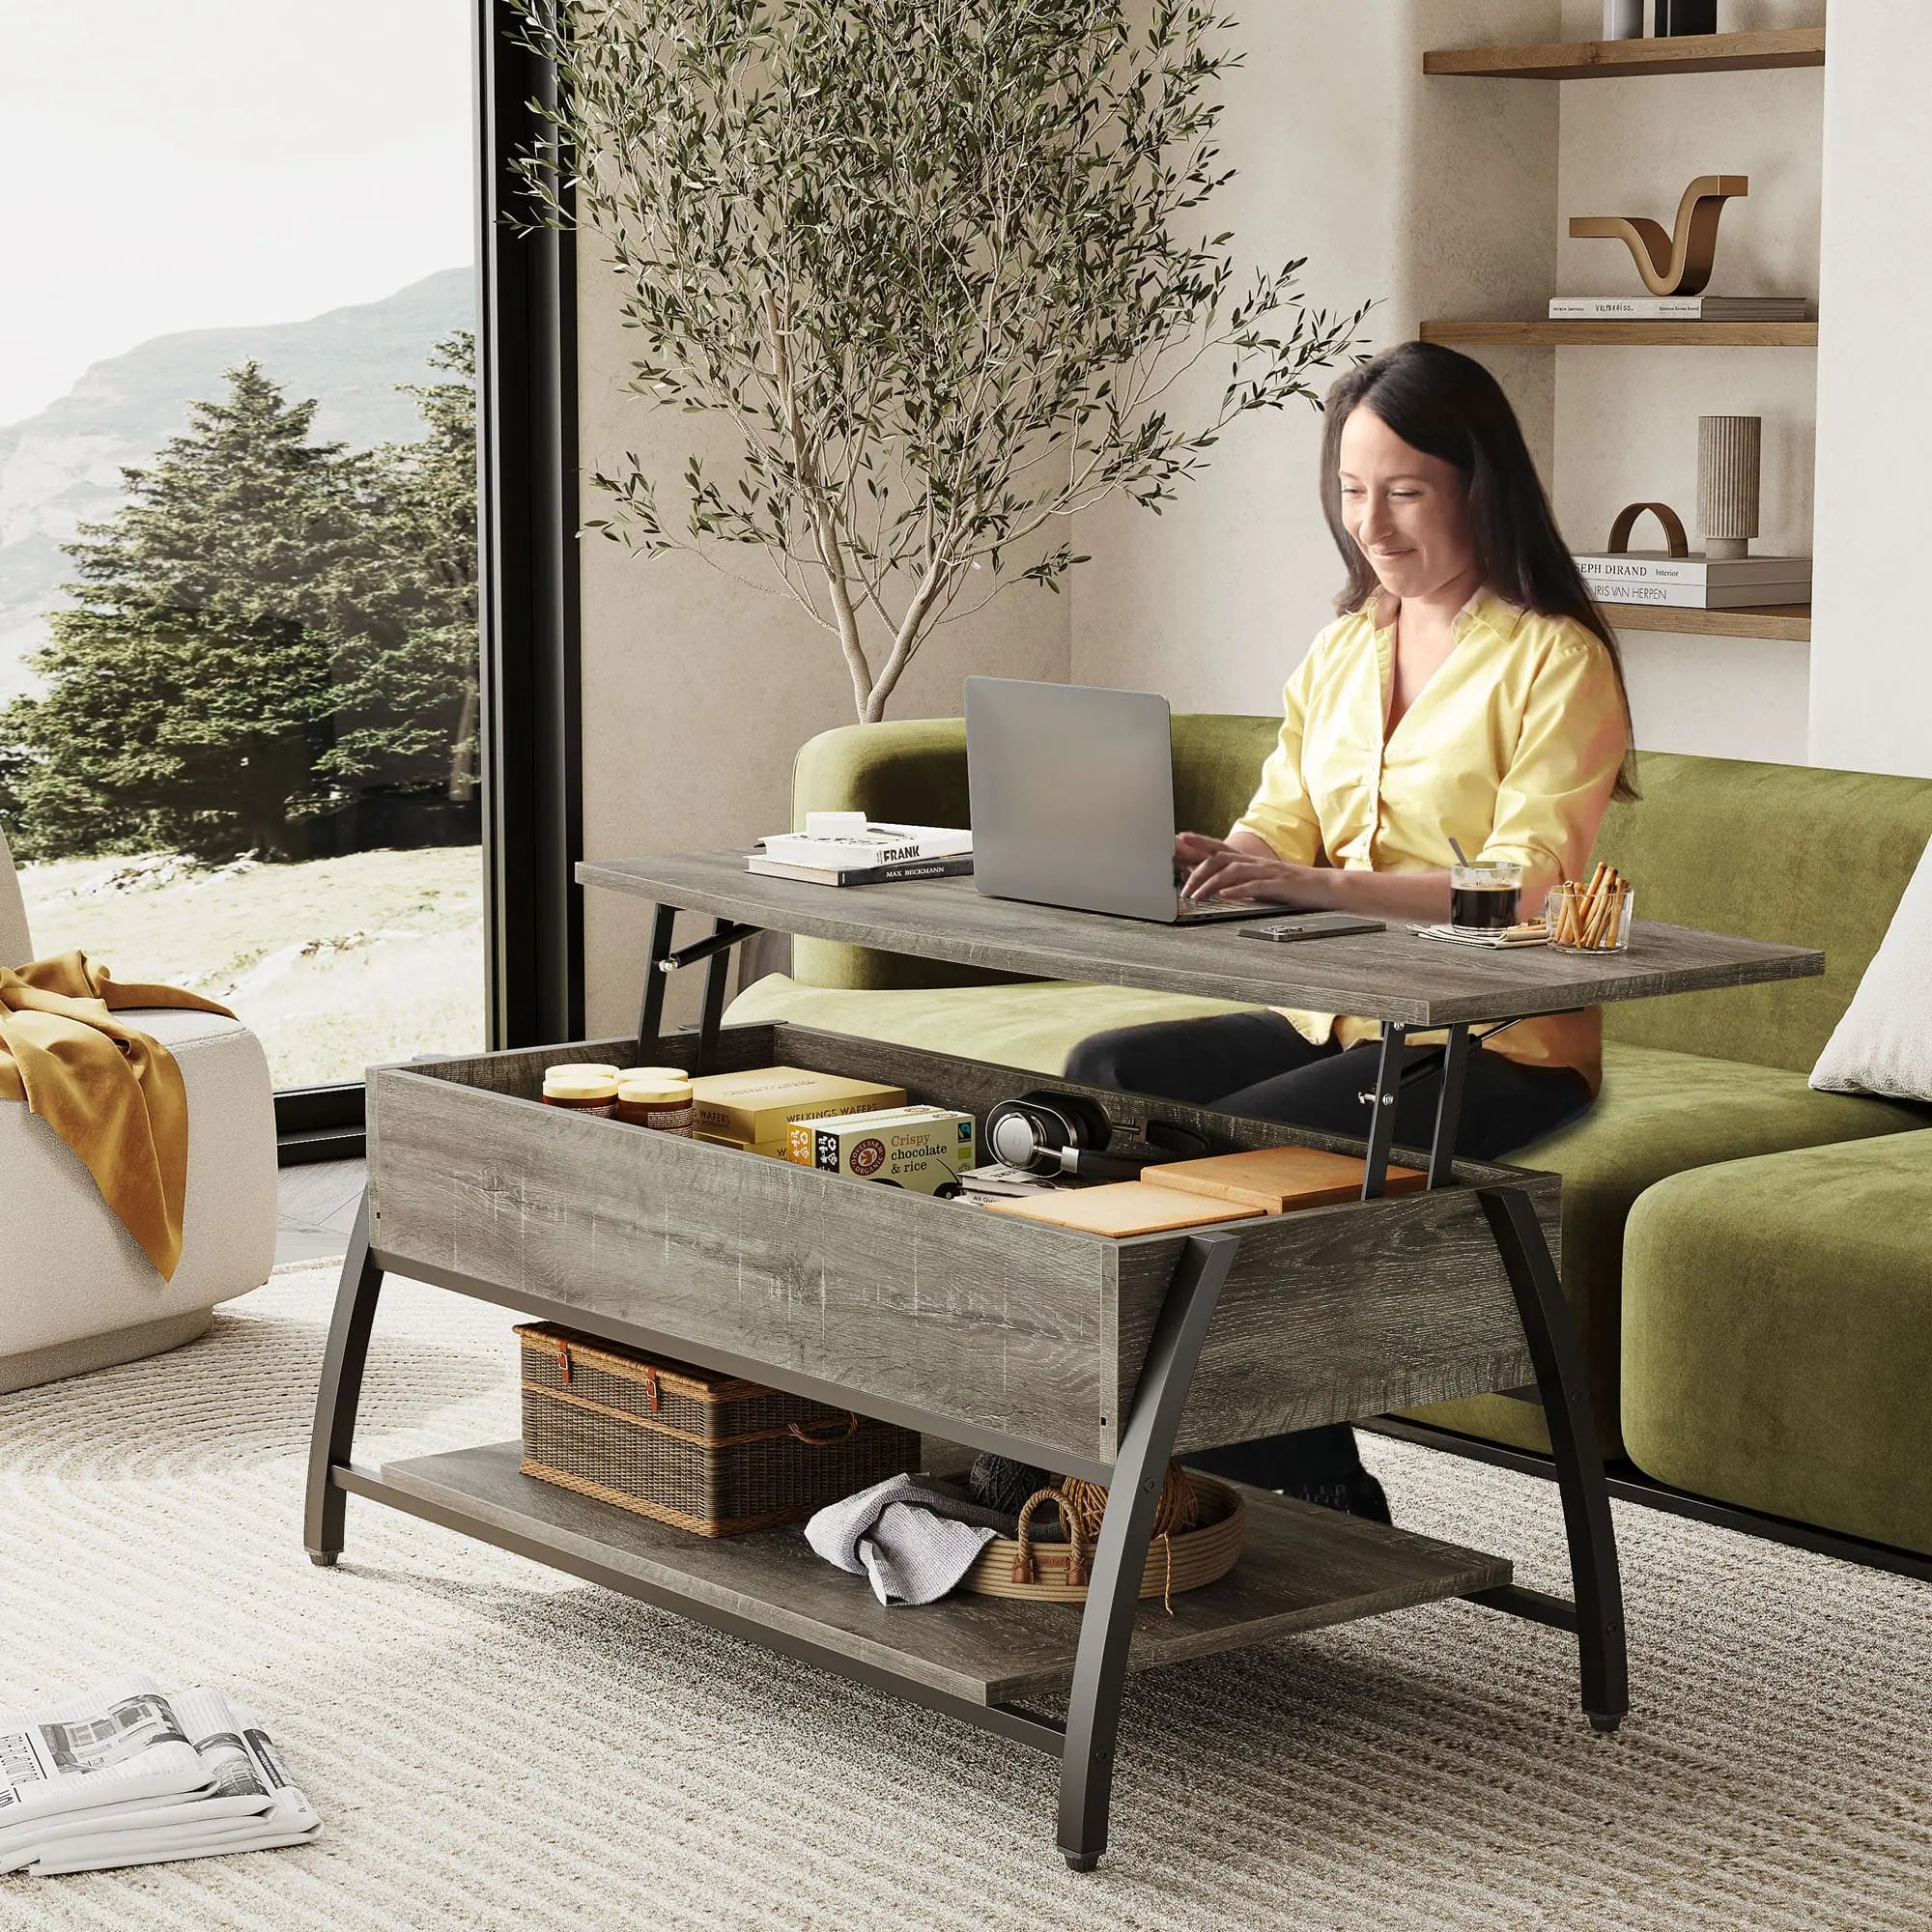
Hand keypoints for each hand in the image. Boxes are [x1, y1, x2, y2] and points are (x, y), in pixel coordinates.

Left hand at [1176, 834, 1311, 903]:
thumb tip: (1217, 885)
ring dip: (1211, 883)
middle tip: (1182, 886)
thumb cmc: (1295, 886)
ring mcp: (1268, 872)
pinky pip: (1255, 886)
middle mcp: (1257, 862)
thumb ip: (1242, 880)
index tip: (1179, 839)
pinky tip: (1225, 896)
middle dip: (1198, 869)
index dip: (1199, 842)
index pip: (1220, 847)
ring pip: (1233, 872)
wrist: (1328, 887)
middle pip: (1220, 858)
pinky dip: (1238, 890)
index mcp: (1252, 860)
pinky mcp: (1279, 885)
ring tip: (1197, 896)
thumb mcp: (1263, 880)